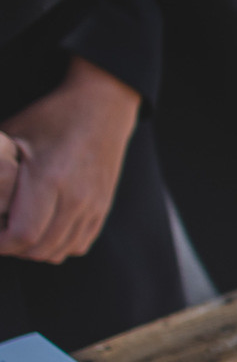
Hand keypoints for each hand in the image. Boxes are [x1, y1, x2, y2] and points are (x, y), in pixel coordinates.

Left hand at [0, 58, 141, 262]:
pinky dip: (59, 246)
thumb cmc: (50, 119)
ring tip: (18, 232)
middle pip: (40, 250)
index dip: (1, 243)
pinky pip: (78, 244)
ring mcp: (93, 206)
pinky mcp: (102, 209)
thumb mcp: (11, 137)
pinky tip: (44, 229)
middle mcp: (75, 198)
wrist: (101, 109)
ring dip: (35, 250)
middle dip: (13, 249)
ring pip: (60, 251)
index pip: (23, 235)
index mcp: (49, 179)